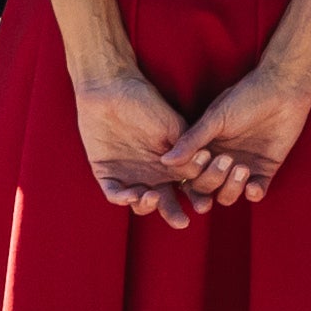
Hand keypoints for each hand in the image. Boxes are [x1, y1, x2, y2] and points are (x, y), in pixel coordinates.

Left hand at [70, 58, 198, 210]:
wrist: (112, 88)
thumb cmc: (147, 102)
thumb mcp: (173, 127)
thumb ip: (187, 150)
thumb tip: (203, 172)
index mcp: (171, 164)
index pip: (187, 188)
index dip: (196, 198)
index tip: (203, 205)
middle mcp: (152, 174)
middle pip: (165, 202)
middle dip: (173, 214)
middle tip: (181, 221)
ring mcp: (129, 175)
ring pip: (139, 203)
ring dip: (147, 206)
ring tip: (153, 197)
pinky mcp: (106, 173)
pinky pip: (114, 194)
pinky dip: (122, 198)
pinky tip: (132, 194)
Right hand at [158, 54, 310, 214]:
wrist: (281, 89)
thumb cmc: (245, 97)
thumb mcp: (215, 118)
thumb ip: (192, 141)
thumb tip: (165, 161)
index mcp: (204, 148)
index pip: (189, 173)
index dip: (191, 174)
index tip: (201, 159)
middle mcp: (220, 161)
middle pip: (206, 188)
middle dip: (213, 180)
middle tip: (225, 160)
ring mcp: (242, 167)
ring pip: (228, 195)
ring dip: (232, 188)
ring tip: (242, 169)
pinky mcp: (265, 170)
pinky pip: (256, 191)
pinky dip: (253, 193)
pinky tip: (253, 186)